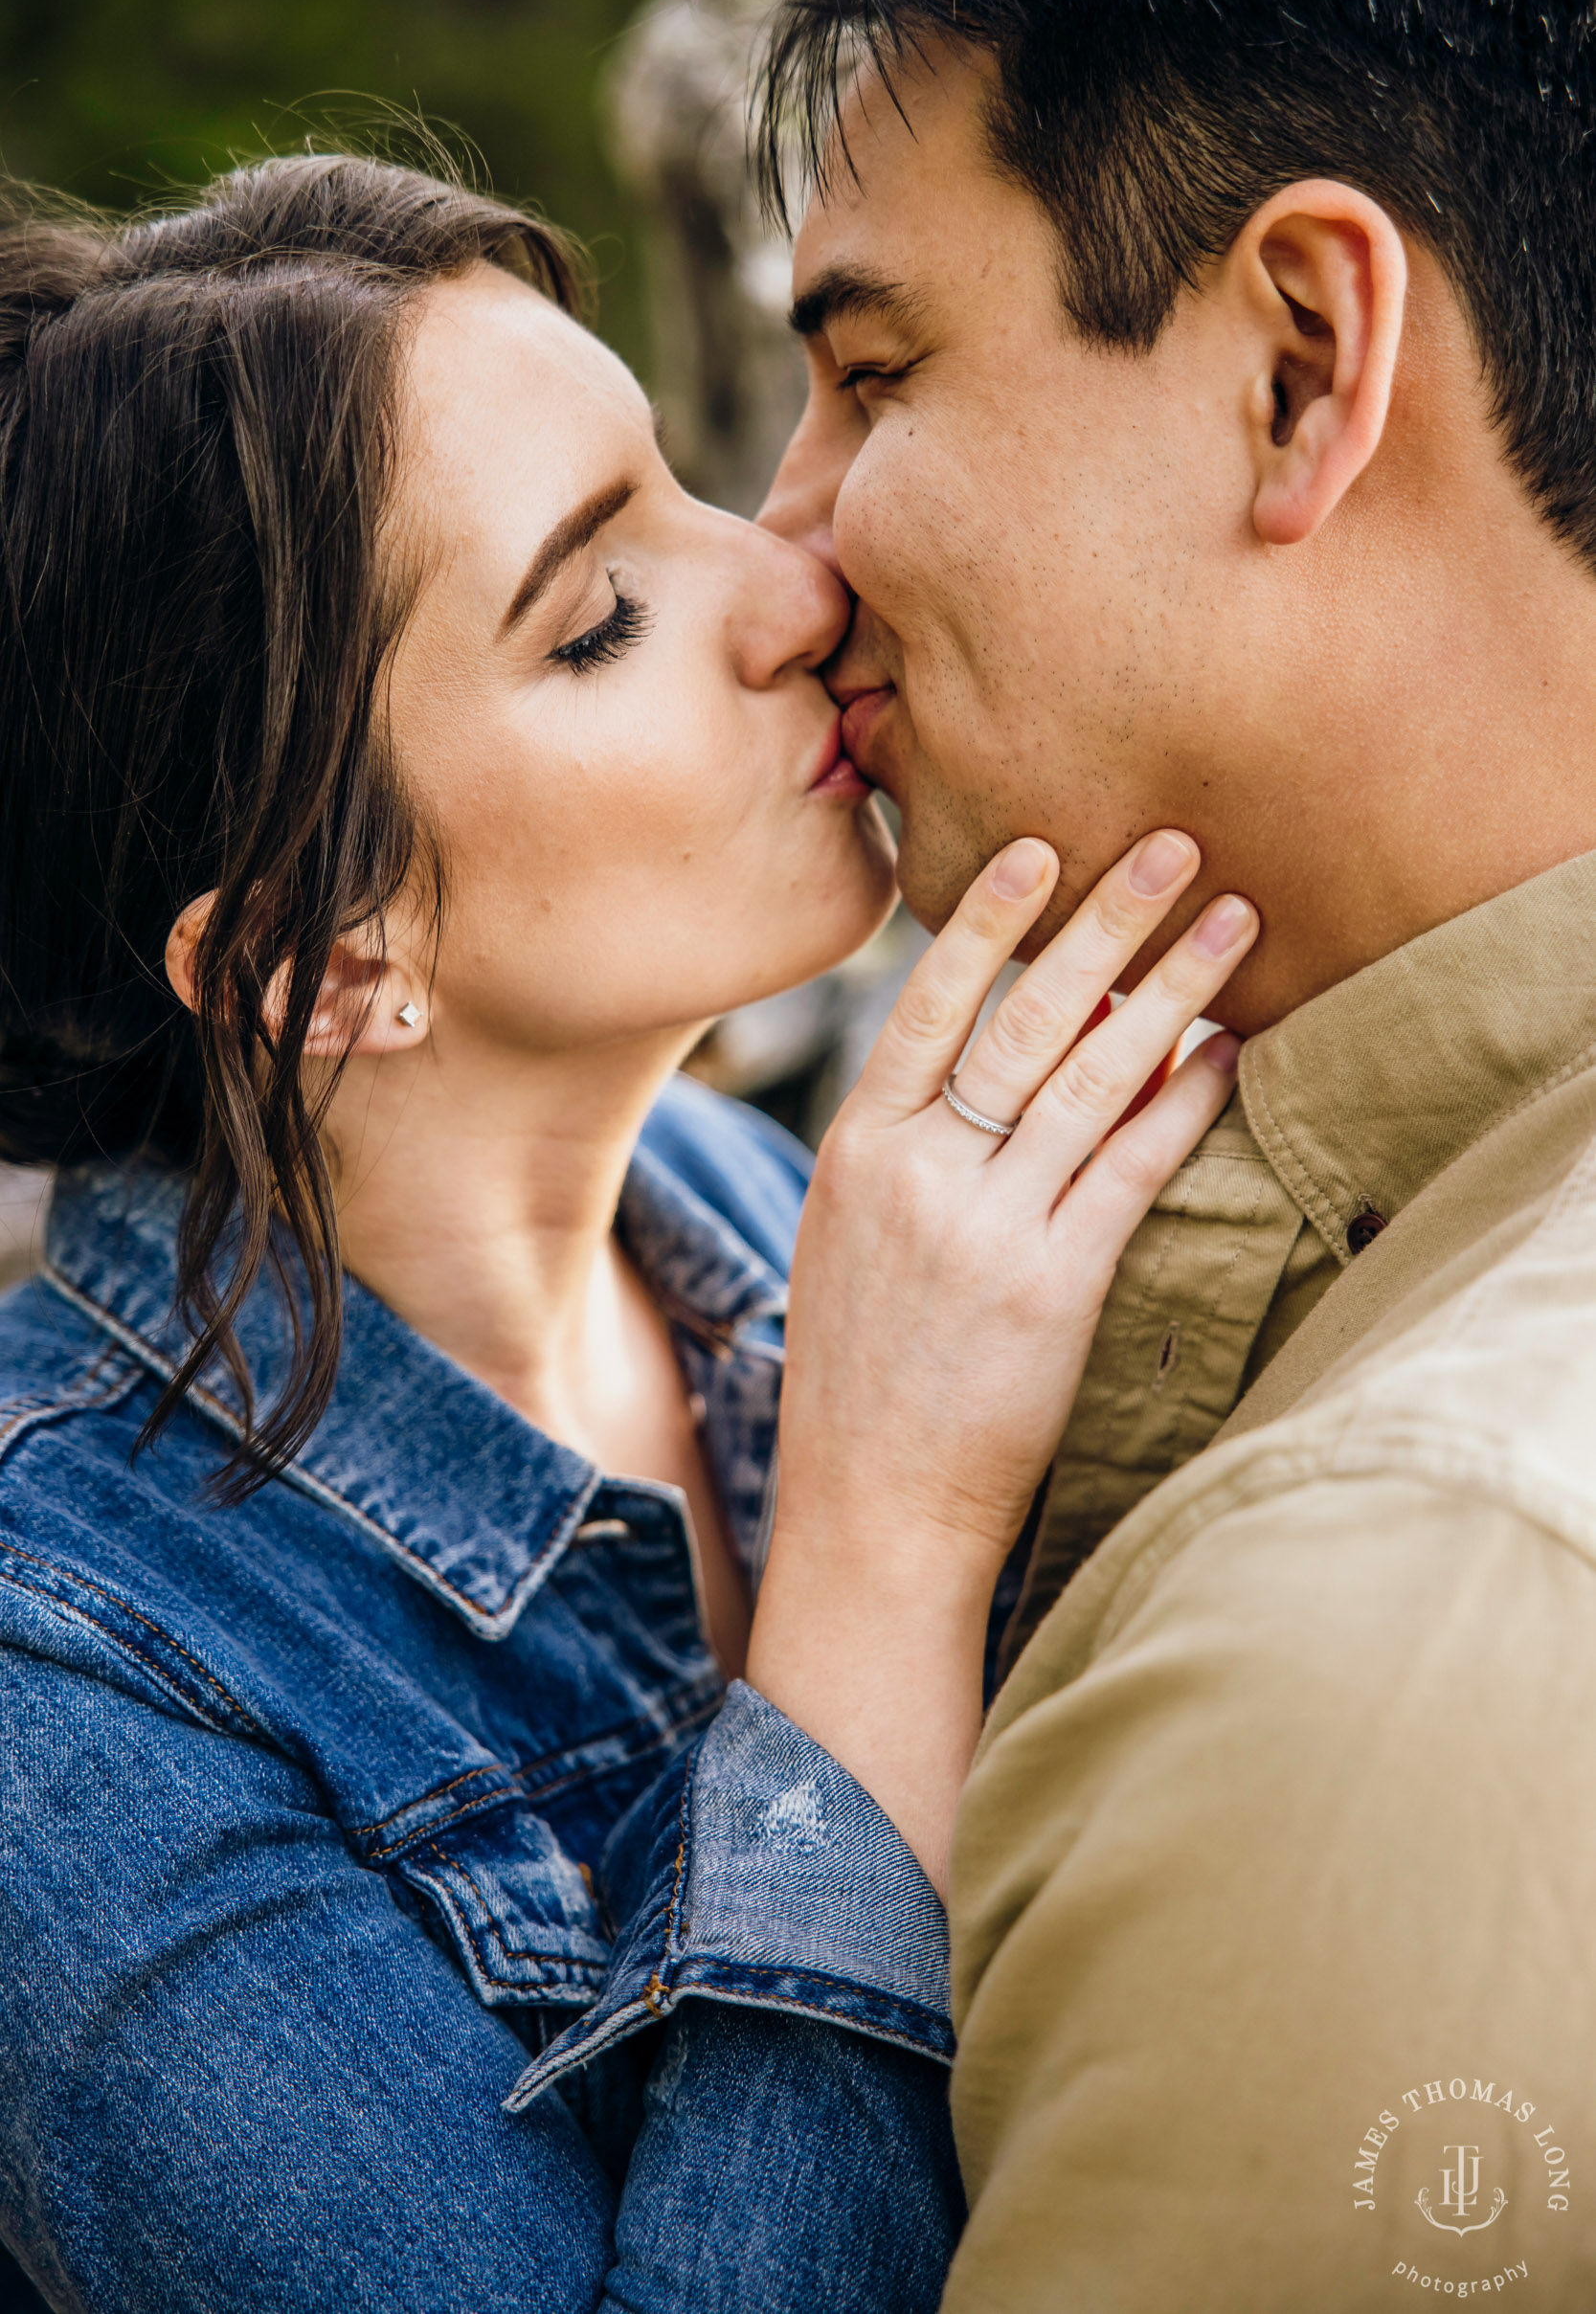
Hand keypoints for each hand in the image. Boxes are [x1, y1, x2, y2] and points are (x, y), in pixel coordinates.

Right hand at [746, 830, 1256, 1891]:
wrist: (873, 1504)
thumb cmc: (865, 1370)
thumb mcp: (849, 1235)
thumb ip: (905, 1139)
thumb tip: (988, 1049)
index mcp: (857, 1150)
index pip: (928, 1005)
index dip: (989, 919)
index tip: (1043, 848)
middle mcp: (917, 1175)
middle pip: (1023, 1019)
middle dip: (1105, 925)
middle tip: (1173, 847)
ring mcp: (985, 1230)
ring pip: (1089, 1079)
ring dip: (1170, 993)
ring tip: (1231, 924)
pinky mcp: (1052, 1289)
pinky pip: (1129, 1171)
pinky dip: (1181, 1104)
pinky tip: (1226, 1054)